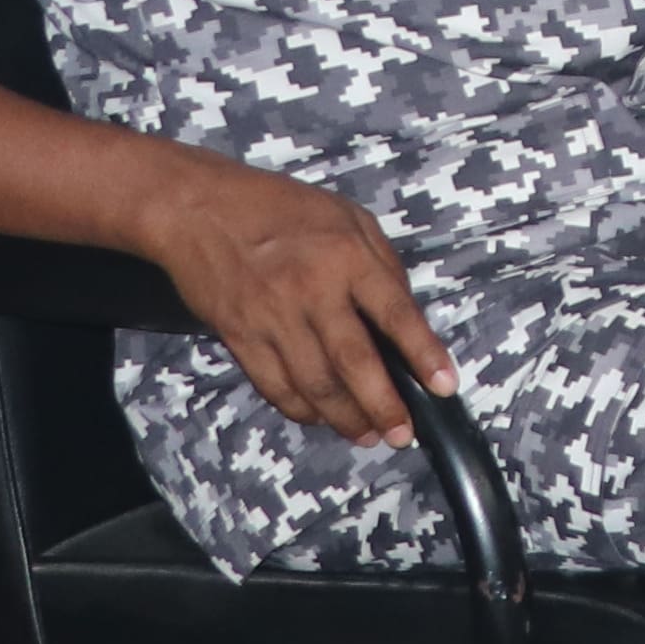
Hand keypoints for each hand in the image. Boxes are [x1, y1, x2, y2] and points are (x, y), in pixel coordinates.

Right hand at [135, 151, 455, 449]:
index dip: (424, 355)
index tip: (445, 386)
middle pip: (353, 362)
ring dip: (343, 417)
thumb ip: (381, 266)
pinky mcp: (239, 337)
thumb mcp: (349, 218)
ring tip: (367, 435)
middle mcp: (311, 291)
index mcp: (348, 256)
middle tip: (402, 434)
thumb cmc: (282, 208)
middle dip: (382, 405)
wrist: (199, 210)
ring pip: (313, 383)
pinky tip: (321, 418)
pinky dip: (301, 409)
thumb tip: (402, 320)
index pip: (396, 313)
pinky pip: (274, 385)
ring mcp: (271, 318)